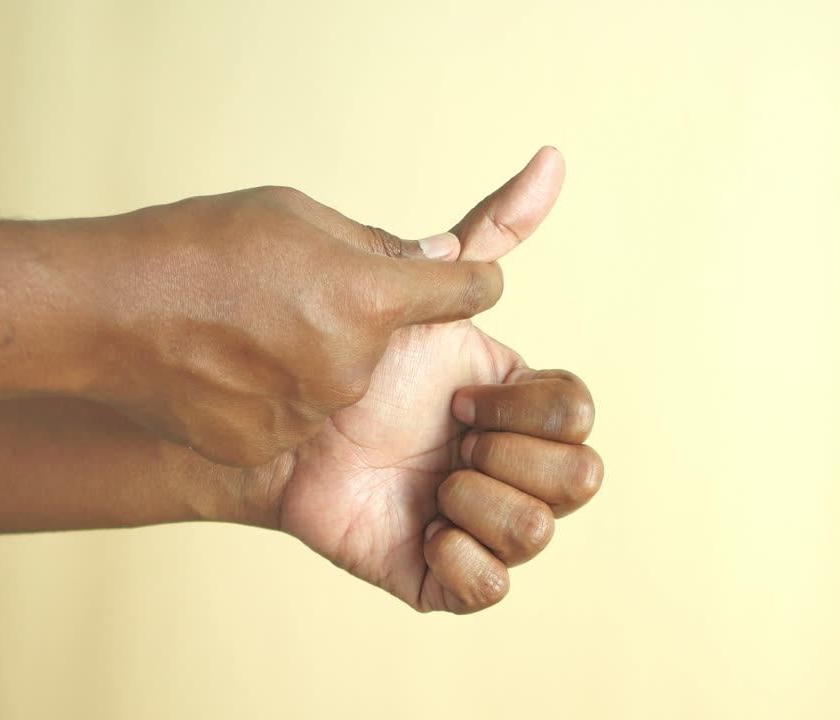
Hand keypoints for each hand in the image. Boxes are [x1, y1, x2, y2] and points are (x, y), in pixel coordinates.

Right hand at [86, 184, 503, 466]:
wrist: (101, 311)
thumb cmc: (198, 246)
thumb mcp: (294, 215)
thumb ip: (376, 244)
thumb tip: (440, 259)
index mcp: (373, 298)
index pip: (470, 291)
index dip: (473, 284)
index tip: (469, 284)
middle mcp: (356, 365)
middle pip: (390, 347)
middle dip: (357, 325)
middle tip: (291, 300)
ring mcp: (312, 413)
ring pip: (338, 385)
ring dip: (311, 363)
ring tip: (244, 332)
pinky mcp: (268, 447)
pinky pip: (292, 419)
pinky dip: (270, 399)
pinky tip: (225, 371)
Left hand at [272, 147, 604, 611]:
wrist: (258, 421)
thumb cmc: (337, 354)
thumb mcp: (415, 289)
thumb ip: (490, 235)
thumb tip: (552, 158)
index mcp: (515, 403)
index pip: (578, 415)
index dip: (528, 407)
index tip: (461, 393)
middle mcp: (507, 462)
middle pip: (581, 479)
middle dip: (512, 456)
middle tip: (448, 438)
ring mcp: (474, 520)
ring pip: (538, 535)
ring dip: (480, 502)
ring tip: (428, 481)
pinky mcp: (432, 573)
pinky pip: (487, 592)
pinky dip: (463, 564)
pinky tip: (425, 529)